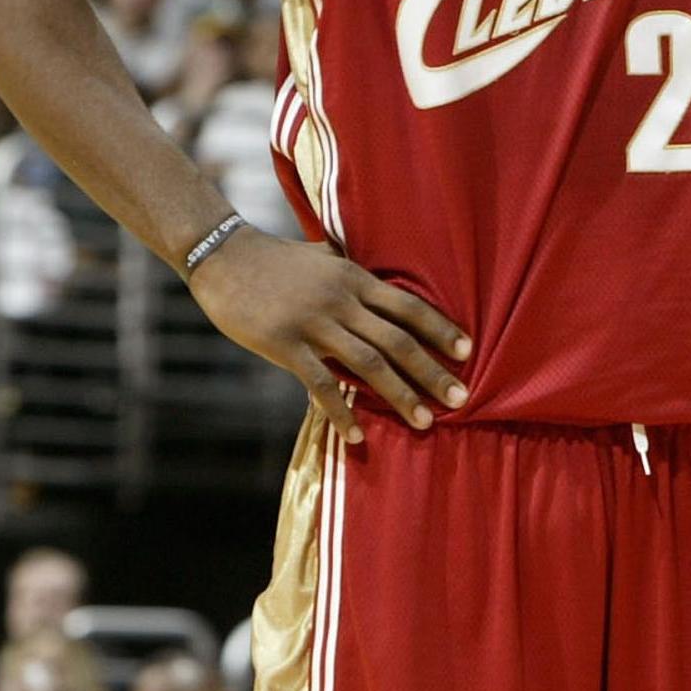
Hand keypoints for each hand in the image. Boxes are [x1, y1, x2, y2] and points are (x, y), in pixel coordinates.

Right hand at [190, 226, 469, 443]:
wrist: (222, 256)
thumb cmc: (275, 259)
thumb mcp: (324, 256)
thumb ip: (352, 271)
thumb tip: (377, 282)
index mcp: (355, 279)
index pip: (409, 306)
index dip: (440, 329)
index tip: (467, 351)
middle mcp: (342, 301)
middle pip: (398, 340)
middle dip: (432, 371)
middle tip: (462, 398)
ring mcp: (313, 323)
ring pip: (368, 364)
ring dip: (399, 395)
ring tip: (424, 421)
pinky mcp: (283, 345)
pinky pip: (318, 384)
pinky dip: (340, 411)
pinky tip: (356, 435)